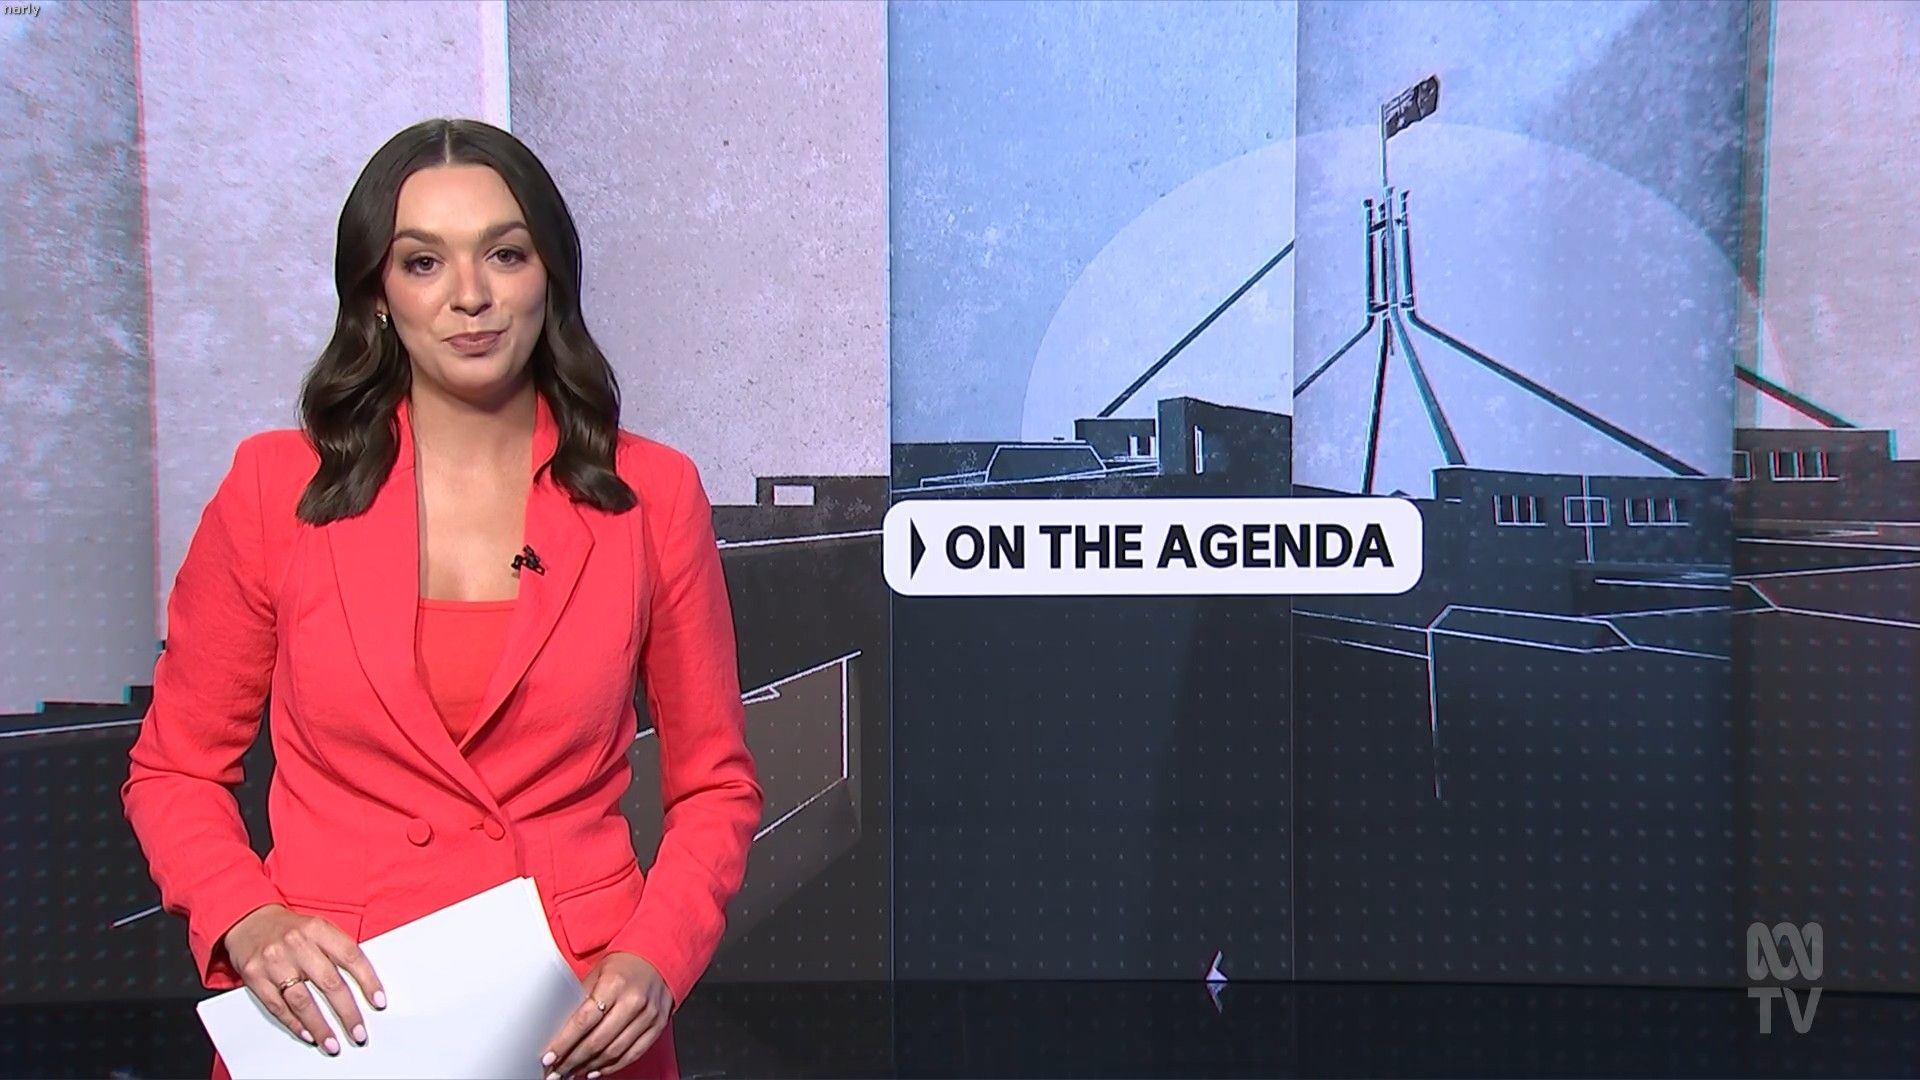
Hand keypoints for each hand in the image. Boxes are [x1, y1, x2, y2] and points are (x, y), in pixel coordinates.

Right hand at [222, 903, 385, 1055]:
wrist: (249, 921)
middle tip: (358, 1032)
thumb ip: (338, 950)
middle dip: (347, 1012)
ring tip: (332, 1043)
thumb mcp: (318, 928)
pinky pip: (278, 1006)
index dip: (368, 980)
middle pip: (329, 982)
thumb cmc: (291, 929)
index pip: (350, 956)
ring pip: (302, 1001)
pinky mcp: (254, 977)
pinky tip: (308, 1034)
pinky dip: (294, 1023)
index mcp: (317, 928)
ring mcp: (274, 961)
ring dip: (320, 1026)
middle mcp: (296, 944)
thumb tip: (364, 984)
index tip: (378, 1001)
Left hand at [541, 952, 672, 1079]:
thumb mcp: (597, 972)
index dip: (564, 1043)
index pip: (583, 1021)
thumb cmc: (624, 965)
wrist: (658, 957)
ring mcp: (649, 1015)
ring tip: (572, 1072)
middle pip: (598, 1041)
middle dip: (572, 1060)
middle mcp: (633, 1000)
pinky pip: (632, 1054)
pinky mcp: (658, 1026)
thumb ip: (580, 999)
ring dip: (589, 1066)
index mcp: (615, 983)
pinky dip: (612, 1066)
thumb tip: (558, 1029)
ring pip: (614, 1052)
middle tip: (556, 1071)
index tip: (549, 1057)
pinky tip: (596, 1070)